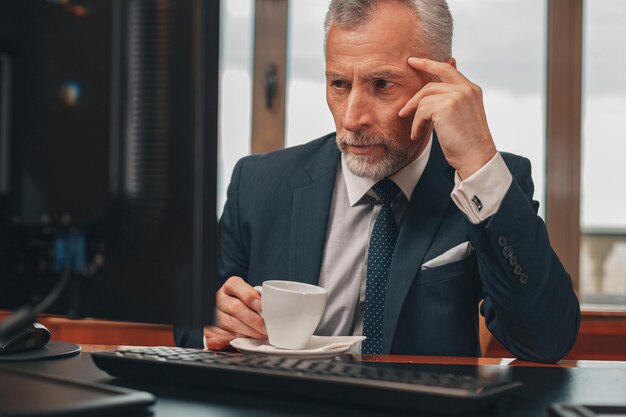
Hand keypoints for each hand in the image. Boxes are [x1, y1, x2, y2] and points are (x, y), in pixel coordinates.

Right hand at [203, 276, 265, 349]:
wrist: (229, 317)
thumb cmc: (245, 306)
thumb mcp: (252, 297)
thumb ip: (260, 299)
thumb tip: (275, 308)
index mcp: (230, 286)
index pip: (236, 285)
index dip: (249, 296)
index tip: (261, 306)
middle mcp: (219, 298)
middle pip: (235, 307)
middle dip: (254, 320)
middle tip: (266, 328)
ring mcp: (213, 314)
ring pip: (231, 324)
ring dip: (249, 331)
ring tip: (261, 335)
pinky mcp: (211, 331)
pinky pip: (224, 336)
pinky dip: (238, 339)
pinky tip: (247, 339)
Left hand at [399, 57, 496, 178]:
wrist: (476, 157)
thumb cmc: (467, 142)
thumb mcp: (461, 116)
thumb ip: (450, 100)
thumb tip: (431, 94)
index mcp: (472, 89)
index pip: (447, 69)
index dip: (428, 64)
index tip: (413, 61)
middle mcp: (466, 89)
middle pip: (431, 84)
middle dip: (413, 98)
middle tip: (403, 111)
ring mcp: (457, 95)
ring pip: (424, 99)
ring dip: (416, 118)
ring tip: (416, 132)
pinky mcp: (446, 106)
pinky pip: (421, 111)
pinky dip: (416, 124)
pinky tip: (417, 135)